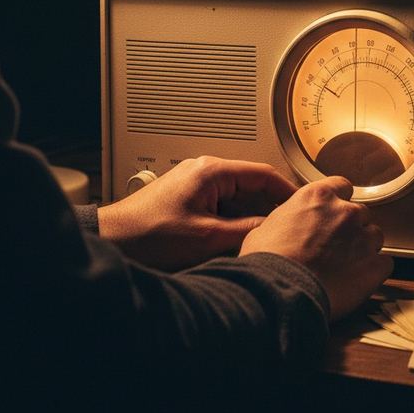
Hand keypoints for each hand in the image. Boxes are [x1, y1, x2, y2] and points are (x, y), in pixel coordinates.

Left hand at [97, 157, 296, 270]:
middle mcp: (205, 172)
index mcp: (212, 171)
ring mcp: (196, 185)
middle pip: (252, 186)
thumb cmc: (147, 234)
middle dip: (270, 207)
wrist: (111, 241)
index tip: (302, 206)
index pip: (263, 173)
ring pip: (237, 199)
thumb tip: (273, 228)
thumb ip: (246, 229)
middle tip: (288, 227)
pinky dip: (233, 222)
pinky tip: (239, 242)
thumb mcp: (207, 237)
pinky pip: (222, 207)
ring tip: (265, 238)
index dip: (287, 191)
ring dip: (250, 217)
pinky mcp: (188, 200)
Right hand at [239, 176, 393, 320]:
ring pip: (375, 236)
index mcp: (318, 197)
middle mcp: (345, 212)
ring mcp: (363, 238)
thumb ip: (289, 220)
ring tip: (346, 267)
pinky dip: (375, 272)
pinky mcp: (374, 265)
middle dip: (350, 229)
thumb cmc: (267, 262)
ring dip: (364, 248)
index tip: (334, 214)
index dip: (338, 202)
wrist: (280, 291)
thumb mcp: (266, 228)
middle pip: (359, 214)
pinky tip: (359, 281)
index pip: (342, 186)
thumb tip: (286, 228)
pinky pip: (385, 264)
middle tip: (335, 248)